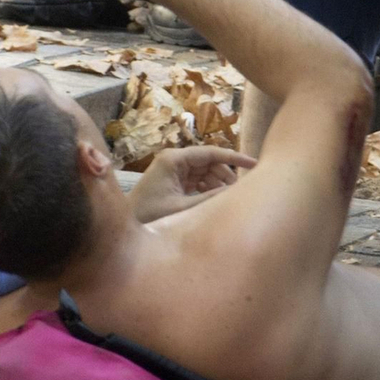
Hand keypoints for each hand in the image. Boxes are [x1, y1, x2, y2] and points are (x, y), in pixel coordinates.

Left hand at [131, 144, 255, 223]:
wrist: (125, 227)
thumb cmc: (149, 216)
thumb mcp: (184, 208)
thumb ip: (211, 197)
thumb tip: (238, 191)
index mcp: (174, 159)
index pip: (211, 152)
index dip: (235, 158)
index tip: (255, 163)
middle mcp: (174, 160)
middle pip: (209, 161)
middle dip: (226, 174)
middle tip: (242, 191)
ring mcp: (173, 170)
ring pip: (205, 171)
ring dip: (218, 182)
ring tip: (230, 198)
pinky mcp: (173, 181)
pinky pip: (198, 180)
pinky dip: (209, 188)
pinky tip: (218, 199)